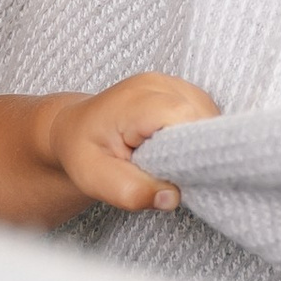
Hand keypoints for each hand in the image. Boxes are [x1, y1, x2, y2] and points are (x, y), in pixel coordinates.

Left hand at [38, 72, 220, 214]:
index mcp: (137, 101)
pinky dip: (199, 134)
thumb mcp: (95, 179)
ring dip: (200, 142)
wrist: (72, 129)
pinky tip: (178, 149)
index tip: (186, 175)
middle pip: (203, 116)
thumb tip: (172, 198)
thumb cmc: (82, 152)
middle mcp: (158, 84)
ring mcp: (171, 82)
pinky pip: (204, 112)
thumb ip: (131, 191)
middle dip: (199, 148)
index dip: (195, 148)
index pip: (187, 118)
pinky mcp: (179, 89)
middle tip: (176, 173)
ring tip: (173, 161)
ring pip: (209, 114)